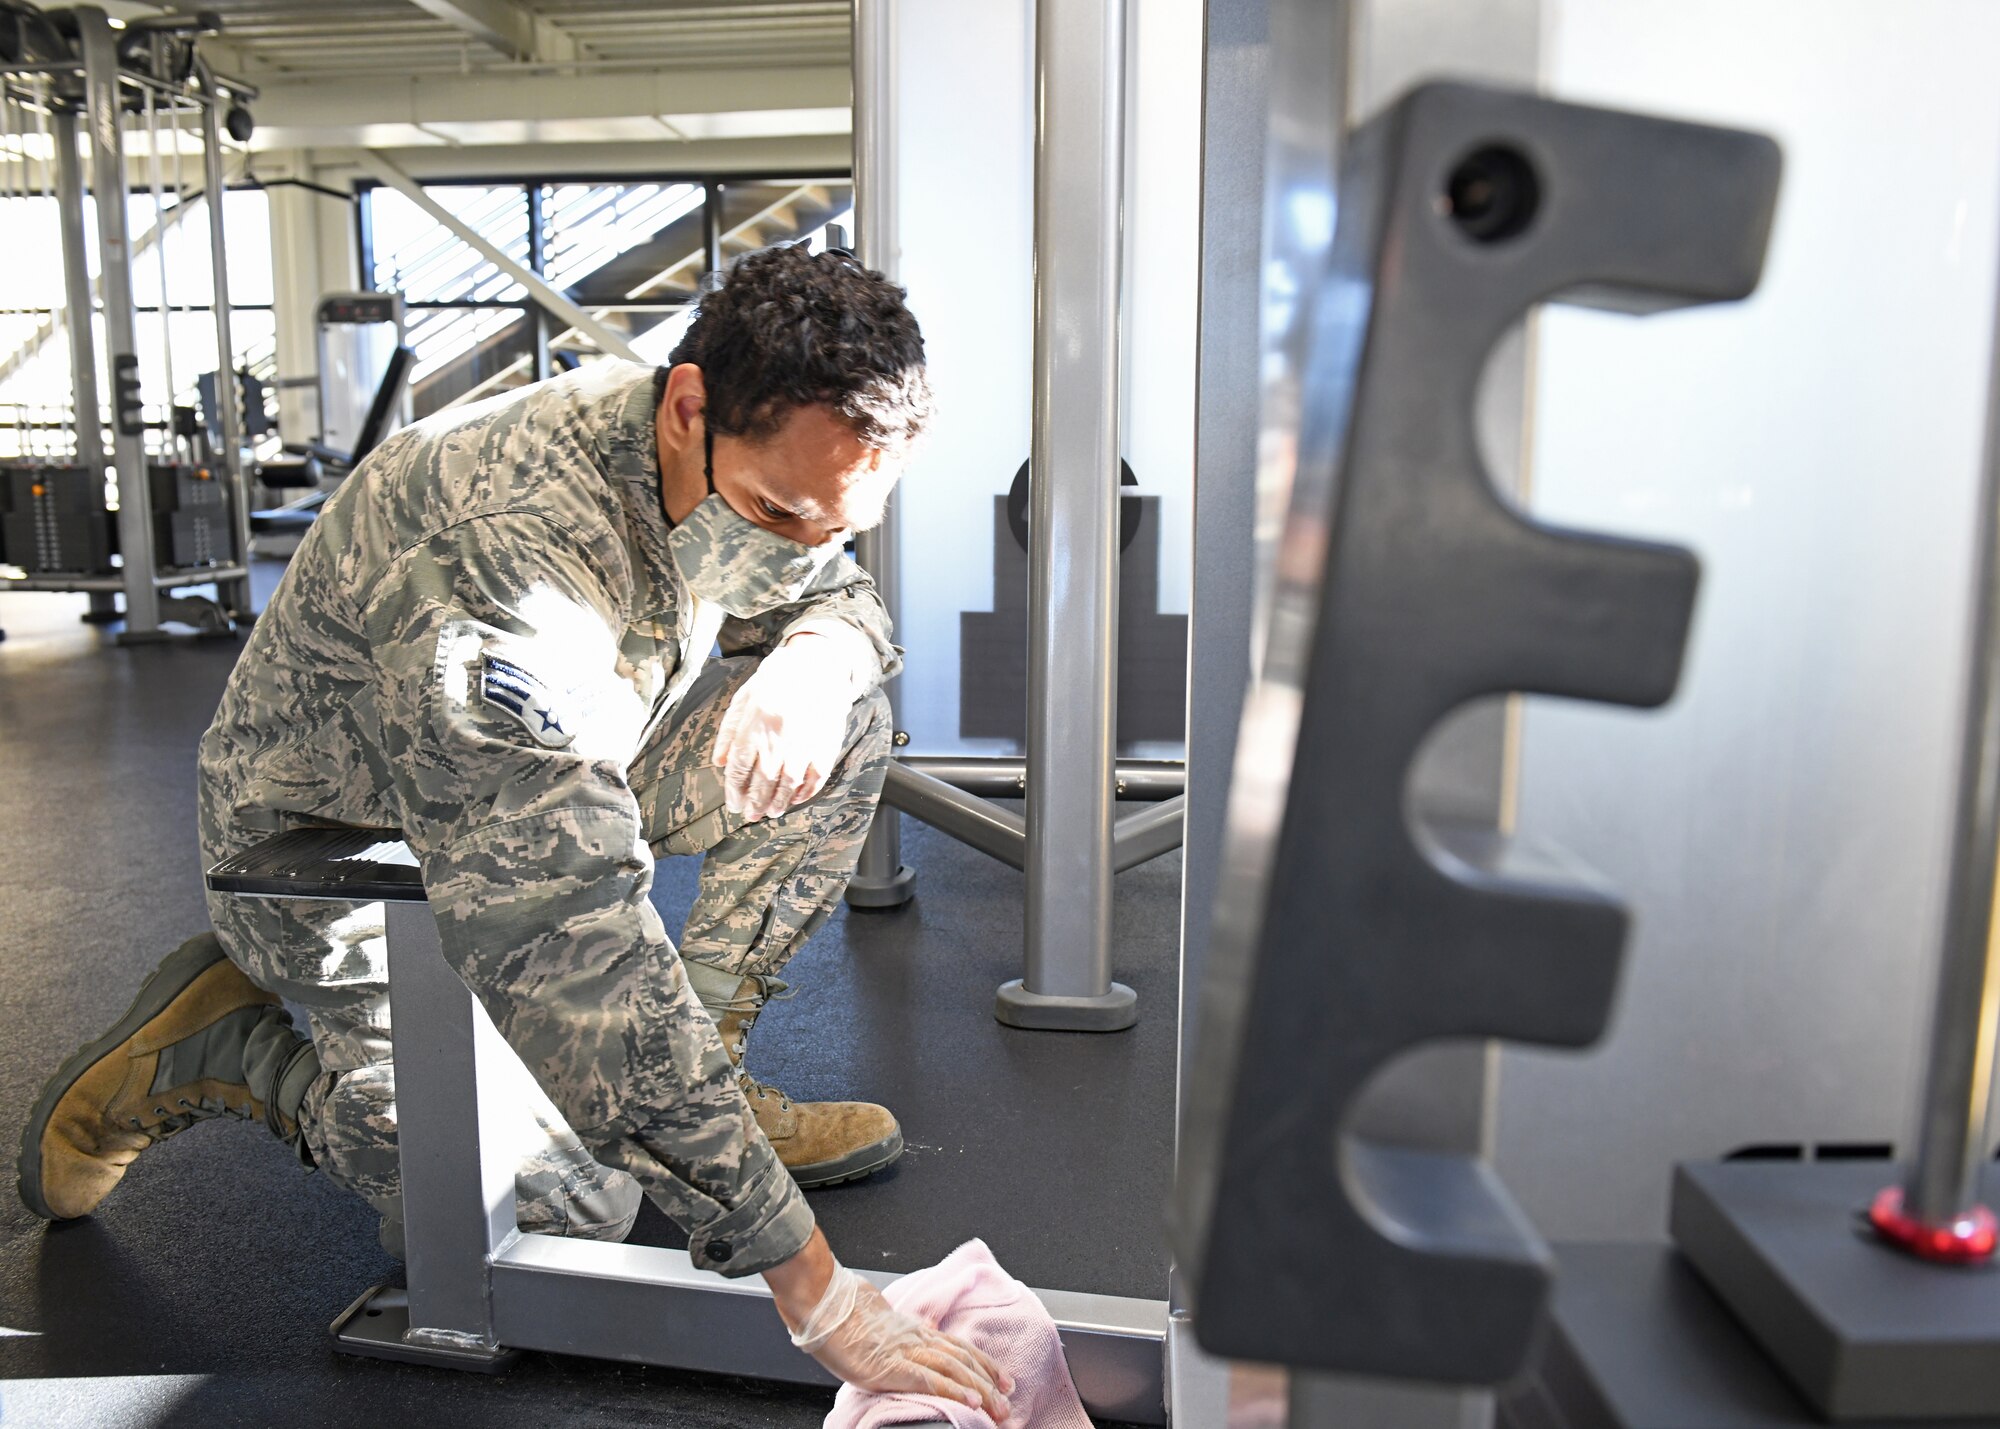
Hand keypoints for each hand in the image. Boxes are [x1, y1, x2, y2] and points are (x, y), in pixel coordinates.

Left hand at [710, 637, 854, 821]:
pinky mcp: (825, 745)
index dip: (734, 790)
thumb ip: (728, 731)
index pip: (739, 768)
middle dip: (754, 803)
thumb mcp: (743, 699)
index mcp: (754, 725)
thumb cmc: (775, 681)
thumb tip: (719, 763)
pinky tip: (795, 800)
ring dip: (777, 803)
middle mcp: (778, 738)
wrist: (816, 664)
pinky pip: (815, 777)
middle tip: (750, 815)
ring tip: (770, 813)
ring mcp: (804, 743)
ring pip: (788, 784)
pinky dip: (805, 793)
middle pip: (762, 782)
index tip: (733, 803)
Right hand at [783, 1262, 1013, 1419]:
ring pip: (955, 1369)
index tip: (1001, 1379)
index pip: (957, 1347)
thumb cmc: (838, 1315)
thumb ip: (890, 1342)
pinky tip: (972, 1402)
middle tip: (1009, 1401)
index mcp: (911, 1331)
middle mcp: (915, 1339)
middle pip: (962, 1359)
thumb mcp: (872, 1329)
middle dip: (989, 1381)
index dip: (981, 1364)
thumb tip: (897, 1356)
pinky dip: (955, 1390)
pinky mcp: (893, 1366)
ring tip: (999, 1406)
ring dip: (981, 1389)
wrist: (822, 1303)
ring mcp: (906, 1351)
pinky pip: (931, 1379)